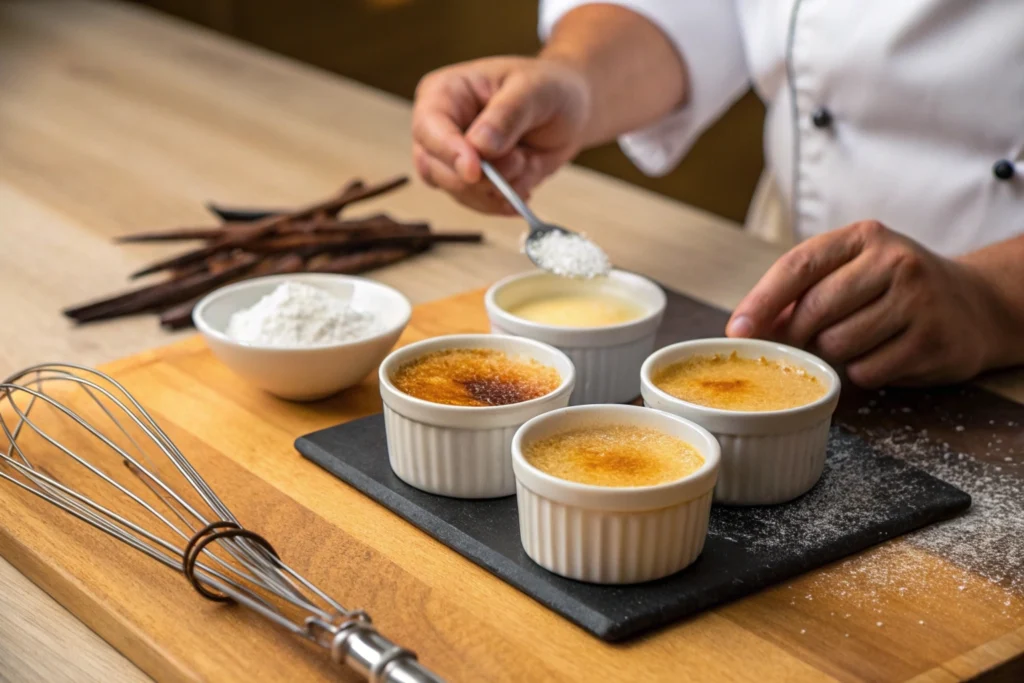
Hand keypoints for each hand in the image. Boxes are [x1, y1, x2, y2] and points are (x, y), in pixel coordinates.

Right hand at [411, 56, 590, 213]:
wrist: (569, 110)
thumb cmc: (547, 88)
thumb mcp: (533, 90)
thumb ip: (506, 116)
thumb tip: (480, 147)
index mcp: (444, 92)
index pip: (430, 128)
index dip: (449, 152)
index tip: (475, 171)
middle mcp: (440, 128)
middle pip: (436, 168)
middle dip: (482, 177)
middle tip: (520, 161)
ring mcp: (452, 159)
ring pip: (458, 192)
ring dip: (499, 188)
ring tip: (527, 161)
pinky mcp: (470, 183)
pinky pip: (478, 204)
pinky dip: (504, 202)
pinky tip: (524, 187)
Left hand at [726, 221, 1008, 387]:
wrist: (973, 305)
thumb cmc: (892, 289)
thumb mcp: (850, 272)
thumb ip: (801, 292)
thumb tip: (746, 327)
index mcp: (862, 237)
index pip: (798, 266)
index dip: (761, 301)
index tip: (737, 330)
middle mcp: (894, 261)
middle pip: (814, 310)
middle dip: (795, 336)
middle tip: (798, 345)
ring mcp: (918, 300)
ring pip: (838, 344)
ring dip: (831, 356)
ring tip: (850, 345)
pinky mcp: (933, 340)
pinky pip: (868, 371)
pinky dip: (862, 373)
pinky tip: (879, 357)